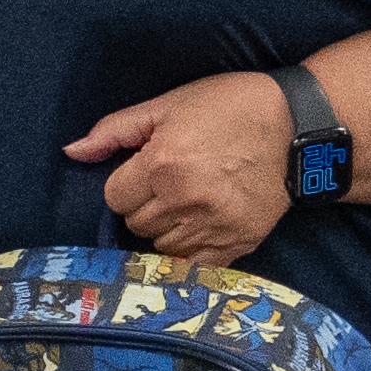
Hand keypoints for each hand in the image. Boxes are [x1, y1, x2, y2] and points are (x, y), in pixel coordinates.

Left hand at [69, 72, 302, 262]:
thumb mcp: (170, 105)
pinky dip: (190, 249)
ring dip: (166, 227)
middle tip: (171, 183)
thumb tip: (72, 152)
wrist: (298, 128)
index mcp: (162, 165)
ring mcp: (211, 227)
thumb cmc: (231, 108)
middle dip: (144, 204)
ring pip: (159, 245)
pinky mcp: (236, 244)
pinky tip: (201, 225)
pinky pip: (192, 264)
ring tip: (190, 200)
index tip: (147, 170)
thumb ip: (115, 130)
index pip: (114, 197)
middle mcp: (184, 201)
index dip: (126, 183)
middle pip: (134, 223)